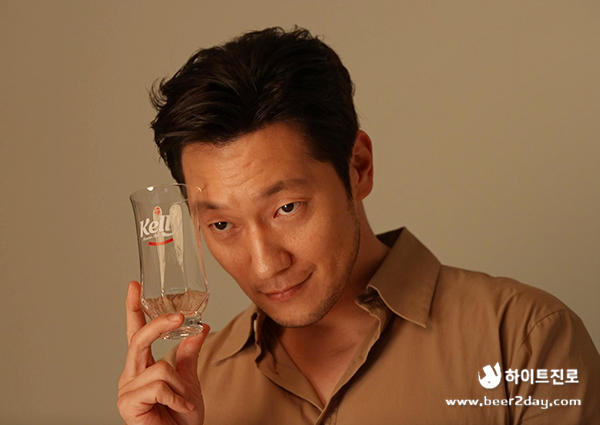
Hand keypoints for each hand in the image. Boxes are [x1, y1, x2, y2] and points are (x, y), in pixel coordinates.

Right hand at [117, 281, 209, 424]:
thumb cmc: (180, 417)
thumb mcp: (189, 379)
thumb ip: (189, 353)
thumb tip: (200, 326)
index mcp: (142, 366)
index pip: (135, 332)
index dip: (134, 308)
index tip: (135, 285)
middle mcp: (130, 375)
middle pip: (139, 340)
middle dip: (160, 325)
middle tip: (179, 317)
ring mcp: (126, 390)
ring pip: (160, 368)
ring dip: (180, 385)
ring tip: (183, 401)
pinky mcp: (128, 404)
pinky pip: (159, 386)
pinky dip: (177, 397)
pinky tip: (180, 408)